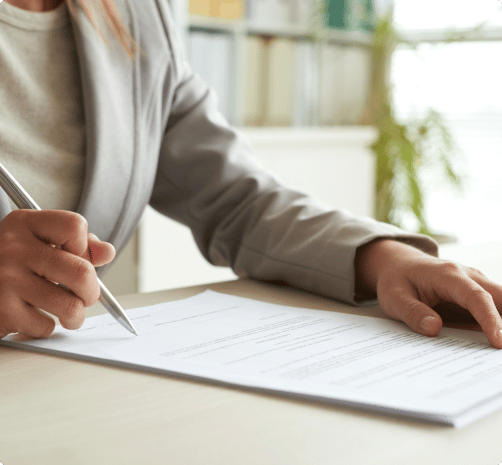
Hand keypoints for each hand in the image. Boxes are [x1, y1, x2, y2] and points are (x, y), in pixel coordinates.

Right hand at [0, 210, 114, 338]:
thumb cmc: (13, 263)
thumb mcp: (39, 242)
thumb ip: (77, 243)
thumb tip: (107, 252)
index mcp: (25, 224)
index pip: (75, 226)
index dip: (85, 247)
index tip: (79, 259)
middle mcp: (13, 247)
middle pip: (81, 272)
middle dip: (91, 292)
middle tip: (85, 297)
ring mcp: (6, 279)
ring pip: (70, 305)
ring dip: (75, 316)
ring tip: (69, 314)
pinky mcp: (1, 310)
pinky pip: (46, 326)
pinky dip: (46, 327)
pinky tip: (34, 317)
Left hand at [355, 239, 501, 347]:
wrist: (397, 263)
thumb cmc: (396, 279)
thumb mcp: (394, 297)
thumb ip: (412, 312)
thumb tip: (433, 328)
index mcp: (447, 275)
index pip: (476, 296)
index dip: (490, 319)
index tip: (498, 342)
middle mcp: (467, 276)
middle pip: (499, 297)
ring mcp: (474, 283)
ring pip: (501, 301)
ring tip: (498, 349)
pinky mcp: (475, 293)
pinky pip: (493, 307)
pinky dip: (498, 323)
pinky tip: (495, 341)